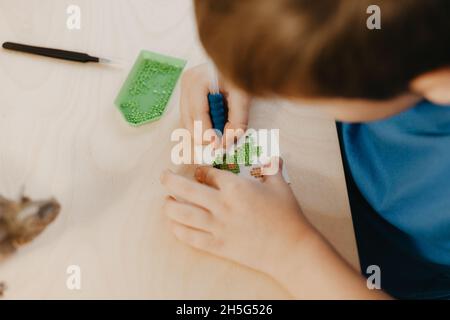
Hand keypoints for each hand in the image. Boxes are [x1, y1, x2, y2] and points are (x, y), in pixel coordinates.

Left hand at [160, 164, 314, 276]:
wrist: (290, 249)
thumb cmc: (287, 216)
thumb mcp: (281, 186)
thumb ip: (272, 168)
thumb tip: (272, 157)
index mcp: (236, 187)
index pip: (208, 174)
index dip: (200, 171)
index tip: (197, 171)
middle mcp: (221, 205)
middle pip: (186, 189)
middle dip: (169, 180)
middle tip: (163, 176)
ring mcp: (217, 227)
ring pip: (182, 213)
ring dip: (169, 205)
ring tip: (166, 201)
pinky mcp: (217, 246)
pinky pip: (190, 237)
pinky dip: (178, 230)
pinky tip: (173, 224)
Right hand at [180, 64, 250, 146]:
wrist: (240, 60)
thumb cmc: (241, 75)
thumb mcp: (243, 96)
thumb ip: (237, 120)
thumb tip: (226, 142)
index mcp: (198, 79)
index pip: (197, 112)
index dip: (205, 131)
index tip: (216, 145)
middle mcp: (187, 82)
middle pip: (188, 119)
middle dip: (202, 136)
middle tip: (217, 148)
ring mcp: (185, 87)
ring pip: (187, 121)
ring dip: (201, 133)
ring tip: (218, 137)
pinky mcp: (187, 93)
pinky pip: (190, 117)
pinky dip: (201, 126)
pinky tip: (214, 129)